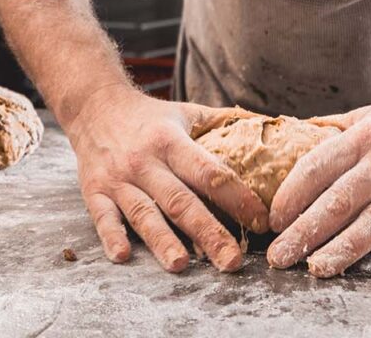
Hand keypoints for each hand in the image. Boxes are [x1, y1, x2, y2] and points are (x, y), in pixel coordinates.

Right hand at [66, 84, 268, 272]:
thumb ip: (226, 122)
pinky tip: (123, 256)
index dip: (236, 197)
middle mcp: (145, 161)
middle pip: (180, 201)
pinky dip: (112, 237)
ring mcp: (118, 179)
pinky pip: (103, 218)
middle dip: (208, 233)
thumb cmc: (150, 116)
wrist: (94, 105)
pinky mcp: (94, 192)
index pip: (209, 172)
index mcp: (171, 141)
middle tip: (231, 261)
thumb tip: (276, 127)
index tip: (260, 221)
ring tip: (180, 265)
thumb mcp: (187, 112)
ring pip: (144, 214)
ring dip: (162, 241)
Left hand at [265, 91, 370, 287]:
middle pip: (340, 199)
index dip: (292, 195)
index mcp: (366, 134)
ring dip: (345, 248)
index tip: (274, 221)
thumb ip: (336, 131)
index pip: (318, 166)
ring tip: (317, 269)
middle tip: (279, 257)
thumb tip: (290, 136)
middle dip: (305, 230)